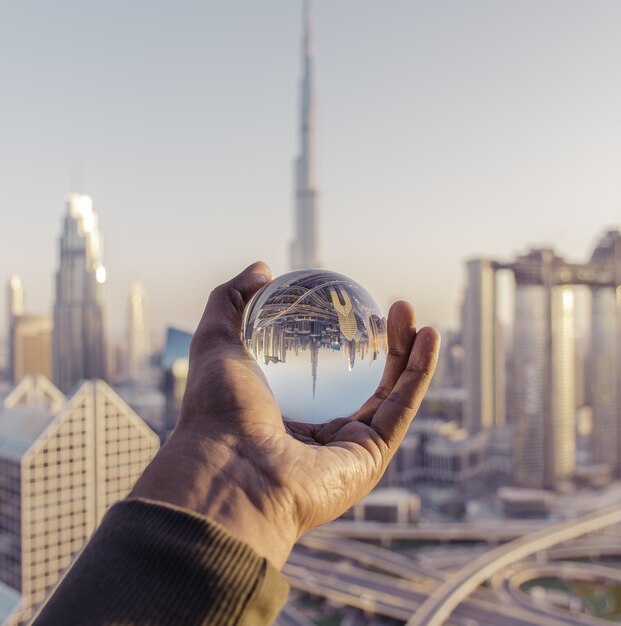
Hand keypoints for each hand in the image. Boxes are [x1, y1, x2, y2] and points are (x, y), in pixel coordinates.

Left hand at [130, 262, 439, 567]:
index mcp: (283, 411)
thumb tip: (262, 269)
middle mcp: (317, 434)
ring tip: (409, 310)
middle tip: (387, 306)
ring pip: (388, 393)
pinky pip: (401, 408)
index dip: (340, 338)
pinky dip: (419, 372)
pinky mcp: (371, 458)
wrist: (229, 469)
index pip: (321, 372)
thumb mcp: (216, 340)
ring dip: (406, 352)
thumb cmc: (216, 410)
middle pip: (362, 381)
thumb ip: (232, 300)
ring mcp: (346, 449)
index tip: (349, 304)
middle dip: (381, 343)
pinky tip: (427, 335)